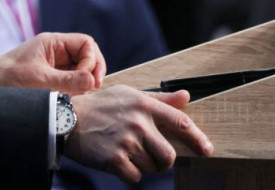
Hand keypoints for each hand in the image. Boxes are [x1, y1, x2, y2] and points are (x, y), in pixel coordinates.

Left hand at [0, 32, 104, 93]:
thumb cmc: (10, 77)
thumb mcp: (40, 80)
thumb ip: (67, 80)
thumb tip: (92, 81)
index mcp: (53, 42)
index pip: (86, 43)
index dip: (92, 60)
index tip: (88, 79)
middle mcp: (57, 50)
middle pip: (88, 54)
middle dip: (93, 70)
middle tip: (92, 87)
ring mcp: (56, 63)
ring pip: (82, 67)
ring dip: (85, 80)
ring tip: (79, 93)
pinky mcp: (53, 75)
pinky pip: (73, 78)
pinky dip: (77, 86)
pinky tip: (72, 96)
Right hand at [67, 87, 212, 183]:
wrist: (67, 119)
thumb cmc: (101, 107)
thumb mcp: (128, 96)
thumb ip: (159, 99)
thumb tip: (186, 96)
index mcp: (143, 104)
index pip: (180, 123)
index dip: (198, 139)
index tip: (207, 150)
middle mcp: (138, 122)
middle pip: (168, 156)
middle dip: (162, 161)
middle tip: (149, 156)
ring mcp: (126, 142)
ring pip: (151, 168)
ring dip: (141, 166)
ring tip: (124, 152)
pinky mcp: (115, 159)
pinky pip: (135, 177)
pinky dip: (128, 174)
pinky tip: (115, 160)